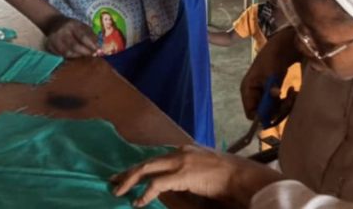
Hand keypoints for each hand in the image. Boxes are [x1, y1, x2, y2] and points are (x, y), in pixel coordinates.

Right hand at [43, 15, 98, 58]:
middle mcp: (62, 31)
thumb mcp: (83, 26)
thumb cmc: (73, 26)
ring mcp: (53, 39)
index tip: (98, 50)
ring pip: (67, 52)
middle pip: (74, 46)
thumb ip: (91, 35)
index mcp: (72, 25)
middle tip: (92, 55)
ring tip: (83, 55)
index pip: (83, 36)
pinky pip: (60, 55)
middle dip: (85, 52)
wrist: (54, 23)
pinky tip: (74, 54)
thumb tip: (98, 46)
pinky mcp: (48, 45)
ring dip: (77, 56)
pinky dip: (68, 56)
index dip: (91, 45)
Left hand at [111, 144, 282, 207]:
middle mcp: (180, 152)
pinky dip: (144, 193)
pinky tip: (137, 202)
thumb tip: (170, 183)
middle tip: (113, 180)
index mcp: (185, 150)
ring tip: (118, 191)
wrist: (238, 175)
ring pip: (147, 169)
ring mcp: (180, 161)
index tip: (129, 173)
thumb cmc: (225, 176)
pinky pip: (156, 184)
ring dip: (130, 180)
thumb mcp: (203, 169)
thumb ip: (186, 173)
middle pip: (148, 161)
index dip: (141, 166)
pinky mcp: (181, 174)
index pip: (157, 157)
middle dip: (129, 171)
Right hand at [241, 27, 300, 119]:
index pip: (251, 112)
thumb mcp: (271, 72)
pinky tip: (293, 90)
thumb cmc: (271, 58)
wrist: (281, 48)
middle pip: (264, 114)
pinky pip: (280, 105)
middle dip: (278, 109)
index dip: (262, 116)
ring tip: (293, 93)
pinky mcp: (273, 94)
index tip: (276, 114)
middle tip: (289, 100)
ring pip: (274, 111)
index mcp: (248, 90)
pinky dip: (288, 101)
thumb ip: (271, 86)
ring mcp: (264, 95)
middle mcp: (254, 95)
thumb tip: (275, 96)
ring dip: (286, 105)